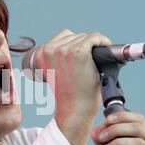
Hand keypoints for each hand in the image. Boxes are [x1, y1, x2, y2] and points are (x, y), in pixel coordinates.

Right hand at [35, 29, 111, 144]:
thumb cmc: (67, 94)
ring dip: (91, 46)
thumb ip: (56, 57)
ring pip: (84, 37)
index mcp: (40, 54)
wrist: (74, 108)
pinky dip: (102, 41)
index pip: (61, 38)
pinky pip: (94, 37)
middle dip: (81, 47)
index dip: (72, 46)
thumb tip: (73, 42)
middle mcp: (50, 49)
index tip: (78, 57)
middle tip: (85, 63)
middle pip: (73, 36)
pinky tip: (104, 47)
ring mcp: (65, 50)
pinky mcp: (79, 52)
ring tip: (92, 61)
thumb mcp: (53, 72)